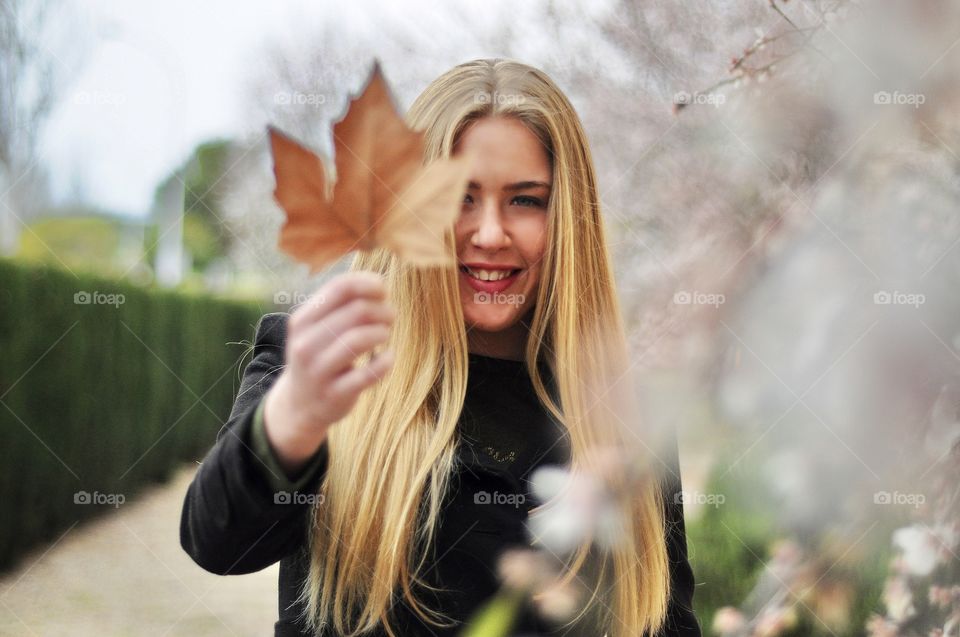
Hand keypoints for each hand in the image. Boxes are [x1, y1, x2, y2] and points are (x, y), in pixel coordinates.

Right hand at [262, 271, 395, 475]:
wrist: (299, 405)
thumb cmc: (318, 356)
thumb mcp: (315, 328)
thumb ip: (340, 304)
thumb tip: (379, 282)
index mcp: (302, 320)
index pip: (339, 287)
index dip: (368, 283)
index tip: (383, 289)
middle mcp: (306, 344)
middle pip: (357, 311)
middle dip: (382, 310)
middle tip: (390, 317)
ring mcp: (319, 371)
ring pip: (361, 339)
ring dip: (383, 332)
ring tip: (385, 334)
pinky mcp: (336, 394)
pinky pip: (369, 373)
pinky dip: (386, 361)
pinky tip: (388, 356)